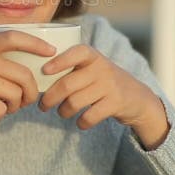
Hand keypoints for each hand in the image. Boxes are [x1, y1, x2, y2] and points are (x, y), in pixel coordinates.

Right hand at [0, 31, 55, 125]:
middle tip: (24, 102)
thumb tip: (22, 73)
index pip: (14, 37)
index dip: (36, 43)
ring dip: (12, 107)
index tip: (51, 51)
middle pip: (23, 75)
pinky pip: (1, 110)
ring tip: (0, 110)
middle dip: (29, 92)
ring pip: (15, 95)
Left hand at [38, 45, 169, 148]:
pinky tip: (80, 122)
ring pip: (75, 102)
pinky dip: (81, 122)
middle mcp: (102, 68)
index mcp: (92, 56)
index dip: (59, 61)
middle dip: (50, 97)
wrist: (137, 97)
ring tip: (61, 113)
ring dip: (63, 111)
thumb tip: (36, 78)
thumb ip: (71, 68)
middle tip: (42, 105)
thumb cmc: (102, 81)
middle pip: (68, 83)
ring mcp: (110, 85)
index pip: (77, 52)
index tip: (44, 70)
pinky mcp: (116, 103)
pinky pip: (90, 116)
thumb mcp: (92, 68)